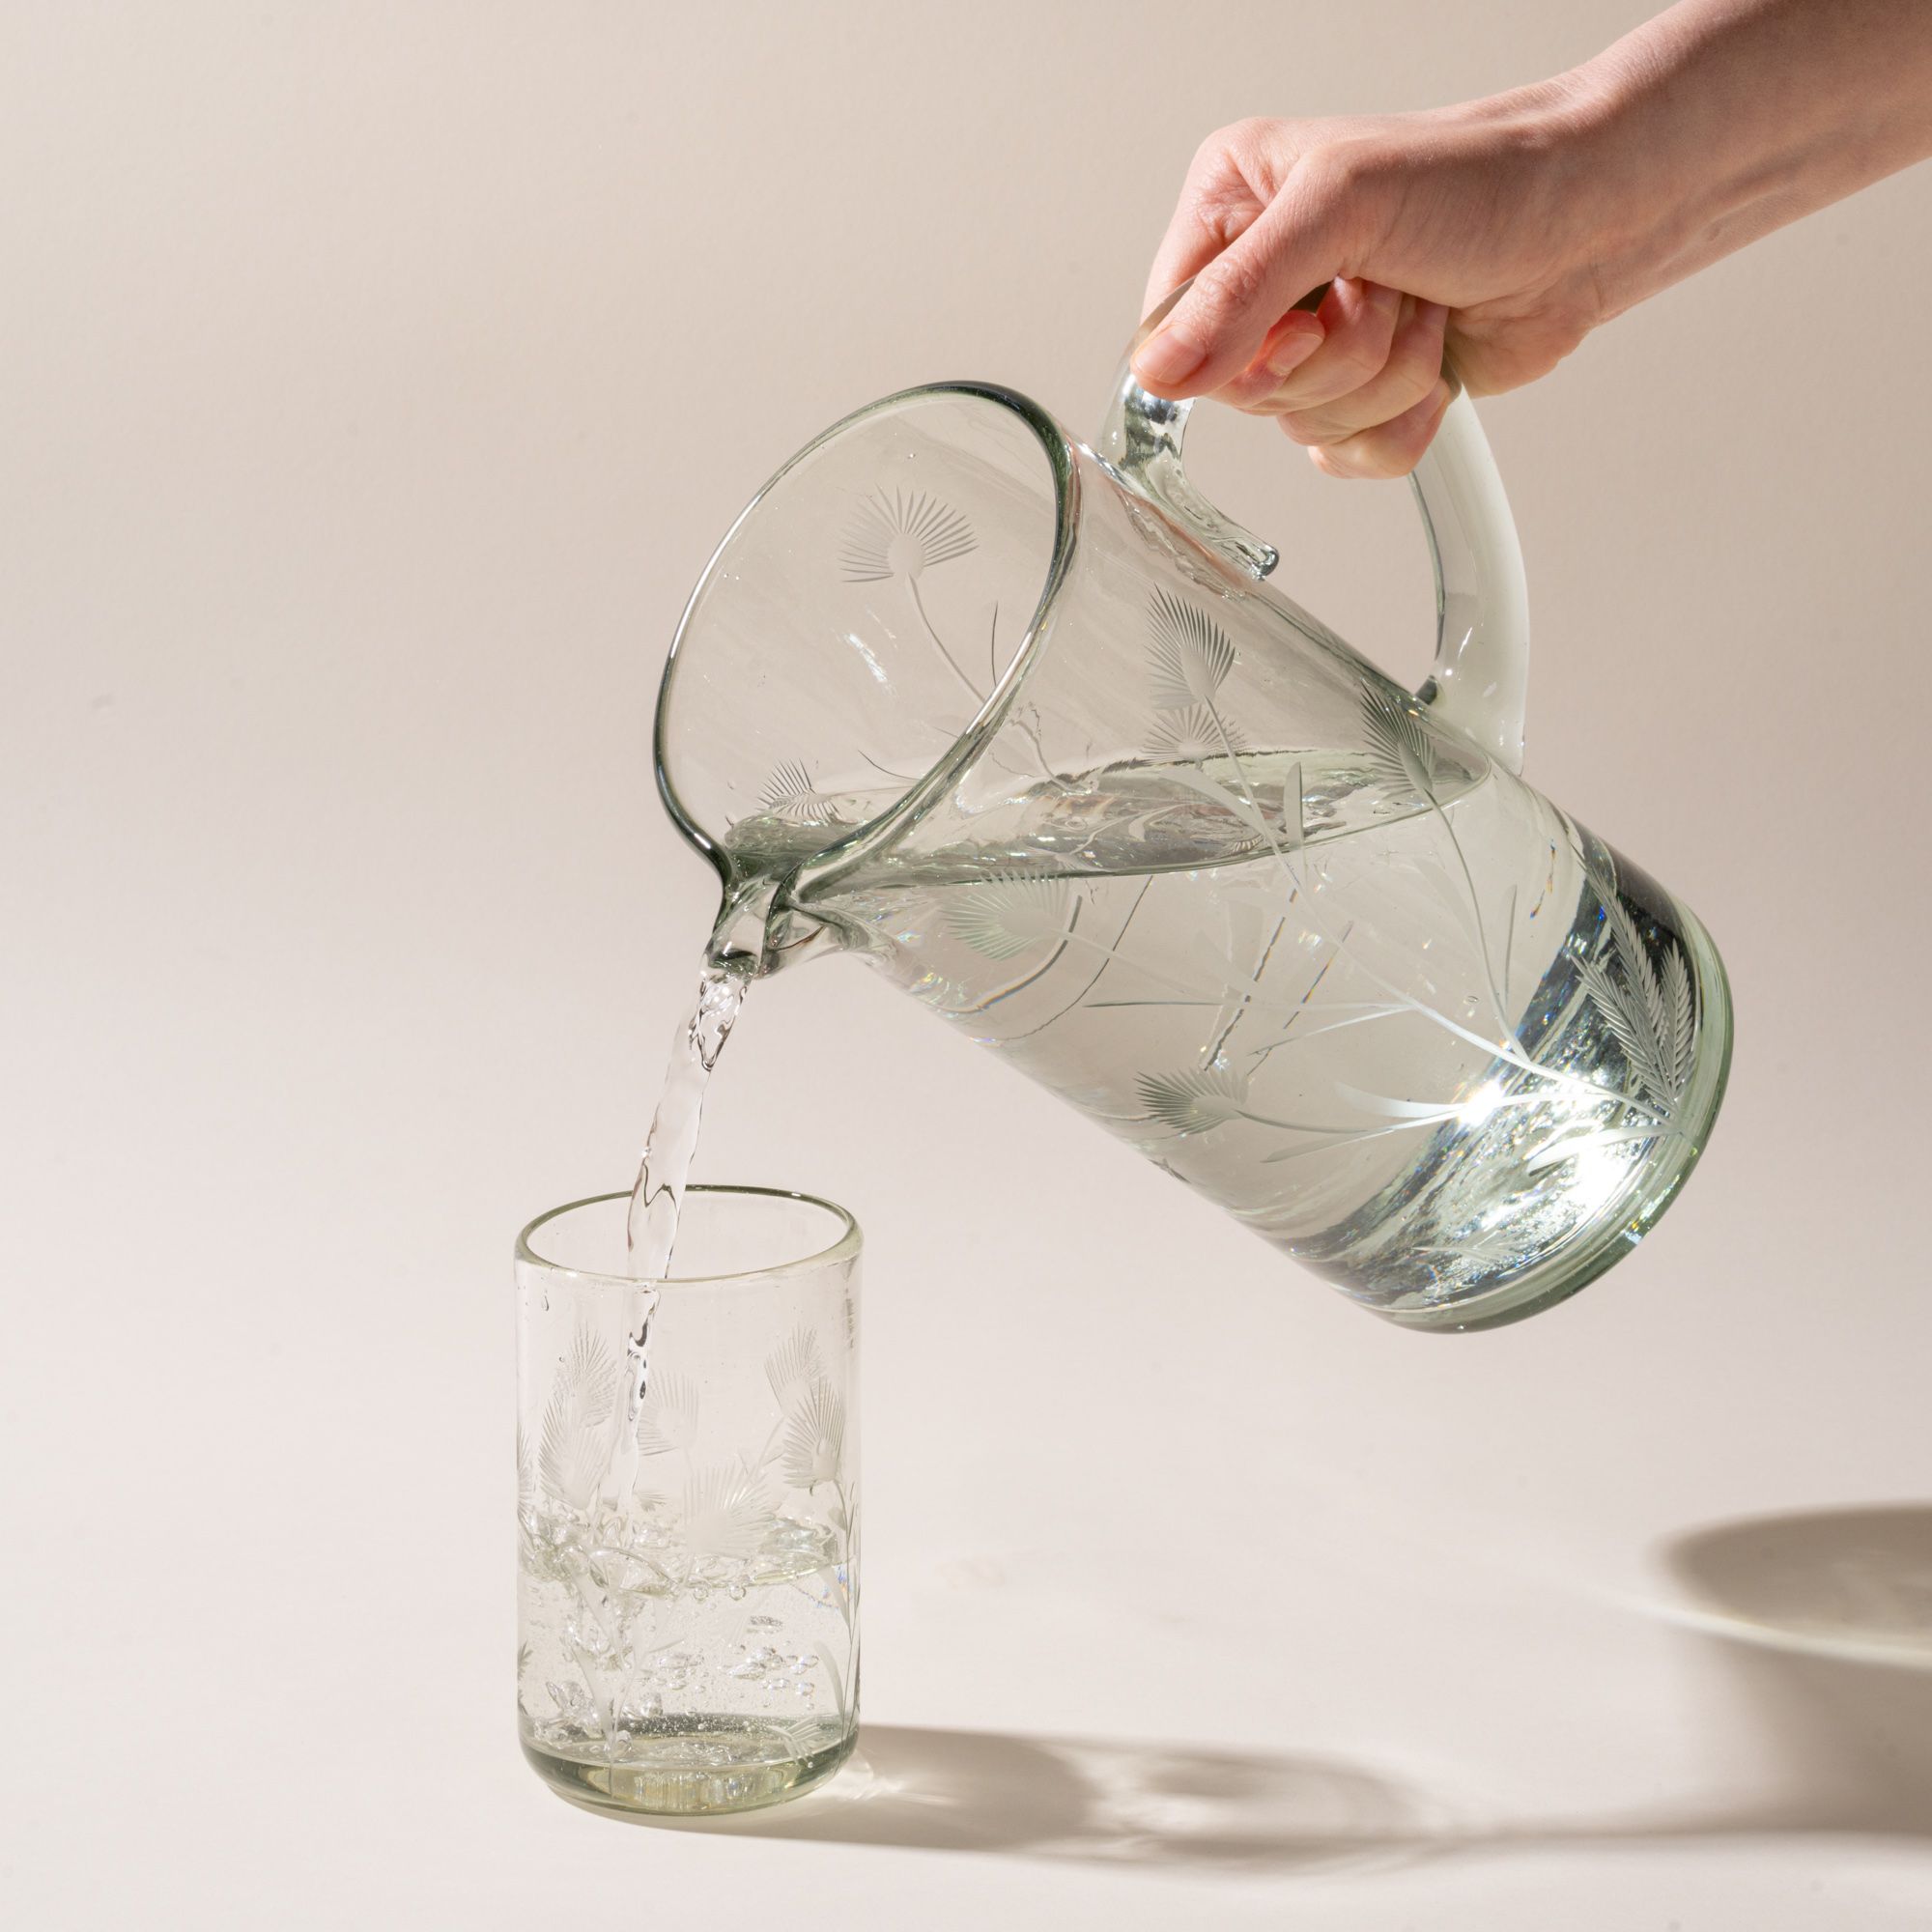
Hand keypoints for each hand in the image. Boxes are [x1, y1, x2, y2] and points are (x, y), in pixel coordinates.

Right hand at [1134, 86, 1613, 476]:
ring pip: (1299, 425)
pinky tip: (1434, 359)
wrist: (1588, 220)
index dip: (1235, 351)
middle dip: (1333, 357)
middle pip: (1240, 389)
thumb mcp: (1341, 206)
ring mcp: (1312, 341)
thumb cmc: (1481, 180)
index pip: (1171, 328)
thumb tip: (1160, 372)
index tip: (1304, 320)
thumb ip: (1238, 291)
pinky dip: (1401, 422)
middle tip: (1382, 291)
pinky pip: (1345, 458)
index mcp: (1232, 207)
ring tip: (1421, 307)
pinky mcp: (1362, 394)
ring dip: (1381, 380)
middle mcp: (1262, 278)